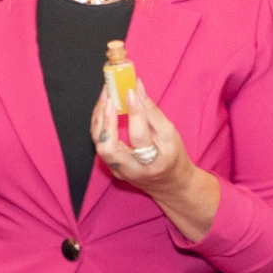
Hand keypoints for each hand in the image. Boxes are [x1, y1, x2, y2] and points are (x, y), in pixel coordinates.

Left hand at [90, 81, 219, 242]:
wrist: (169, 184)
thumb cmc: (173, 157)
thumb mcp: (170, 134)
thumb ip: (152, 112)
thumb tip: (137, 87)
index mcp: (153, 162)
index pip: (139, 136)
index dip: (135, 112)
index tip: (131, 91)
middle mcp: (131, 169)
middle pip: (109, 148)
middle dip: (106, 120)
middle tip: (110, 96)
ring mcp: (118, 170)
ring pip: (100, 145)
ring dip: (100, 118)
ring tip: (106, 95)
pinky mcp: (111, 167)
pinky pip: (100, 144)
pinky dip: (100, 124)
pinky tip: (104, 108)